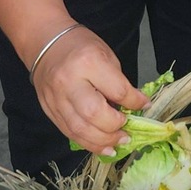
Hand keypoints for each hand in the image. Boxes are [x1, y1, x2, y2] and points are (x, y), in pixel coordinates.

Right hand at [33, 25, 147, 153]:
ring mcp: (56, 98)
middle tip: (127, 133)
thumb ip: (118, 83)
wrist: (45, 43)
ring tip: (117, 144)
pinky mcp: (48, 109)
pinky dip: (86, 142)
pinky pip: (68, 132)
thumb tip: (132, 108)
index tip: (145, 106)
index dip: (134, 102)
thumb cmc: (81, 46)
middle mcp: (70, 82)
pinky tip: (100, 146)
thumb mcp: (106, 56)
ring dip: (101, 142)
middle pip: (94, 114)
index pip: (117, 90)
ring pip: (79, 129)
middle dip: (114, 128)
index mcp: (89, 63)